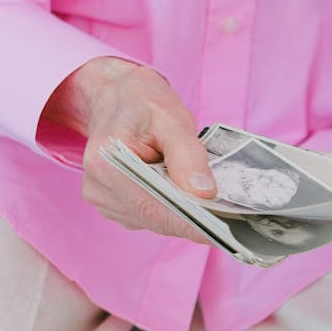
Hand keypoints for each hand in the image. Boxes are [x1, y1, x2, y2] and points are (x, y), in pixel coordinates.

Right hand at [42, 56, 214, 241]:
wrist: (118, 97)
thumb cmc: (144, 104)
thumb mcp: (171, 119)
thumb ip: (187, 155)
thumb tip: (204, 193)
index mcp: (106, 164)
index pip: (154, 208)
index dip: (191, 223)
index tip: (223, 233)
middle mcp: (99, 189)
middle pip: (156, 219)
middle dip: (194, 220)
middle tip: (232, 221)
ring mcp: (105, 200)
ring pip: (156, 222)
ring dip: (185, 216)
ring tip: (213, 206)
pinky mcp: (115, 205)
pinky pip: (151, 218)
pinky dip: (174, 212)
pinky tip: (190, 199)